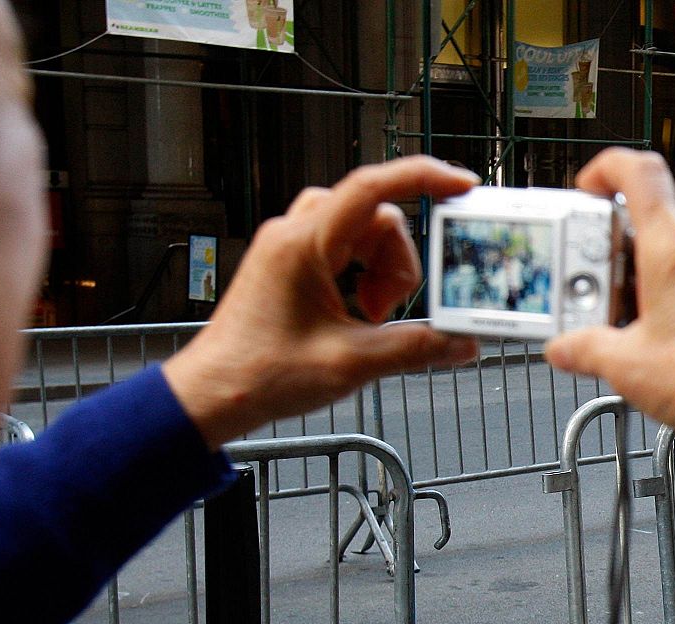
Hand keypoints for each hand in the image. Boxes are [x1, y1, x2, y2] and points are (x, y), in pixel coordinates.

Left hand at [162, 156, 481, 448]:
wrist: (213, 394)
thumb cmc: (259, 374)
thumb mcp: (350, 364)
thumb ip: (414, 349)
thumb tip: (460, 342)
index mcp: (303, 245)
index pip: (372, 188)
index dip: (423, 178)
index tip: (461, 185)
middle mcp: (294, 233)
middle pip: (376, 218)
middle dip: (398, 262)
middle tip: (388, 312)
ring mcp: (290, 246)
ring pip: (363, 233)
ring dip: (382, 271)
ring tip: (369, 317)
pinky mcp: (291, 263)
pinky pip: (345, 249)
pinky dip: (364, 277)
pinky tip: (357, 315)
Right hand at [544, 149, 674, 427]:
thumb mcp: (625, 363)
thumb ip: (586, 348)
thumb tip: (565, 348)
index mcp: (672, 248)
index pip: (639, 173)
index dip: (608, 169)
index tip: (591, 188)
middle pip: (656, 227)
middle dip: (624, 256)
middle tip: (604, 291)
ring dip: (656, 280)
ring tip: (638, 323)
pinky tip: (673, 336)